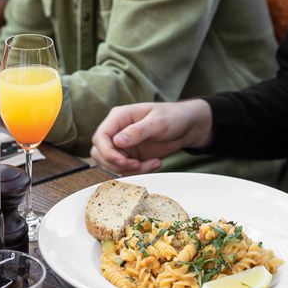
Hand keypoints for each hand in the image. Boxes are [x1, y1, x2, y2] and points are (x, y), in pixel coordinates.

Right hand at [90, 99, 212, 175]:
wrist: (188, 126)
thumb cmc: (173, 117)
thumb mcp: (157, 122)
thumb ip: (137, 131)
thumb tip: (116, 141)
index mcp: (119, 117)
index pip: (100, 137)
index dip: (107, 152)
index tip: (124, 161)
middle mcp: (117, 131)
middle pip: (100, 153)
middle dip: (116, 164)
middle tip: (136, 165)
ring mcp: (123, 145)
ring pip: (111, 164)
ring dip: (129, 170)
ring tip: (151, 163)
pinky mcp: (131, 156)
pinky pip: (126, 169)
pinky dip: (140, 171)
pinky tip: (156, 163)